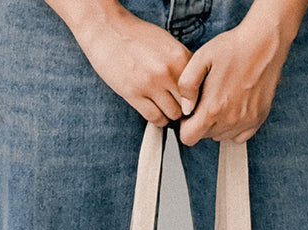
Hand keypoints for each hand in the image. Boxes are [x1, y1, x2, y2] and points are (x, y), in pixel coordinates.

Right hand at [71, 5, 192, 125]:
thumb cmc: (137, 36)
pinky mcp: (134, 95)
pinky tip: (156, 113)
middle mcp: (167, 71)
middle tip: (178, 105)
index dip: (195, 96)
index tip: (190, 99)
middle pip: (187, 103)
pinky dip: (158, 120)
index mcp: (178, 57)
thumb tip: (194, 86)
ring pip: (172, 114)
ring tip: (166, 108)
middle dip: (184, 107)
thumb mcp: (167, 43)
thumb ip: (182, 63)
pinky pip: (155, 118)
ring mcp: (150, 84)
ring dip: (170, 114)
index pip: (198, 88)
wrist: (109, 31)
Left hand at [177, 18, 292, 144]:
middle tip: (207, 99)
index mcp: (212, 109)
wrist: (264, 41)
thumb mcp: (199, 59)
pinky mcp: (258, 118)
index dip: (185, 125)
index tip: (191, 110)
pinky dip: (234, 127)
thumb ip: (186, 86)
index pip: (188, 137)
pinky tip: (234, 107)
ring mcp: (246, 121)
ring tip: (222, 99)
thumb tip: (185, 109)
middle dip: (201, 122)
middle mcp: (229, 120)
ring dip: (217, 124)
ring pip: (221, 136)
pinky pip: (239, 136)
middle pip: (205, 136)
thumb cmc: (232, 48)